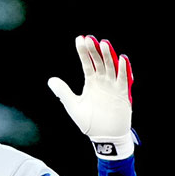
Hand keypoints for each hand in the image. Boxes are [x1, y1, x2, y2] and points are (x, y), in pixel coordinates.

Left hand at [48, 35, 135, 158]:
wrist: (104, 137)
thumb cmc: (90, 123)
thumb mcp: (73, 106)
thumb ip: (63, 92)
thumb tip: (50, 80)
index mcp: (91, 82)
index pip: (87, 63)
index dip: (83, 52)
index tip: (80, 39)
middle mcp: (102, 81)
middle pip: (99, 62)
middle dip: (94, 50)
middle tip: (90, 38)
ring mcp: (113, 86)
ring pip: (111, 67)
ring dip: (108, 56)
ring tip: (104, 43)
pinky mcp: (123, 94)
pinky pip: (124, 80)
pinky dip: (124, 69)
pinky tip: (122, 59)